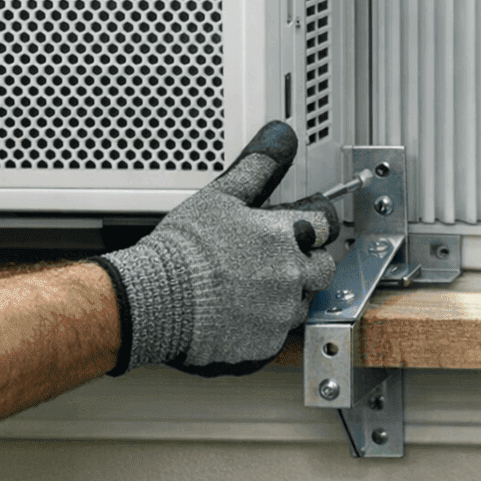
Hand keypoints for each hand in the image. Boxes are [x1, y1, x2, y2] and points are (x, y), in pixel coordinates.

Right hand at [89, 121, 337, 376]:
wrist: (155, 300)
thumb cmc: (182, 249)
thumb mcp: (219, 196)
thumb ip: (257, 166)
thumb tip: (281, 136)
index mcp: (283, 235)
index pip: (325, 224)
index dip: (313, 224)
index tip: (302, 227)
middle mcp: (290, 275)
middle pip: (323, 266)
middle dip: (306, 260)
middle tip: (273, 259)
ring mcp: (280, 312)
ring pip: (302, 302)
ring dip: (286, 294)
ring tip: (249, 288)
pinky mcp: (266, 344)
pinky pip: (277, 334)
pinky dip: (263, 325)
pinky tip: (238, 313)